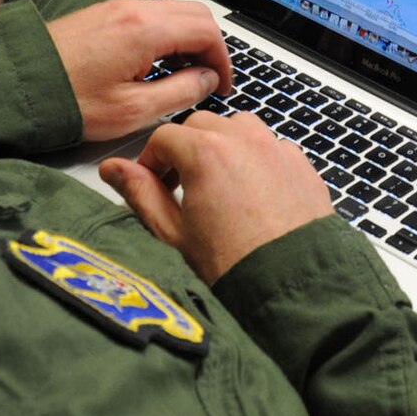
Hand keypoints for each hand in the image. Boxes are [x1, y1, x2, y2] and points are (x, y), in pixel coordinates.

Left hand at [46, 0, 234, 140]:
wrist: (16, 86)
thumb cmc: (65, 101)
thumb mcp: (132, 110)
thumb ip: (180, 92)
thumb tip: (207, 81)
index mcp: (144, 29)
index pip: (207, 30)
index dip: (224, 60)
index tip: (222, 84)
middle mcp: (132, 9)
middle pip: (195, 13)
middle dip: (211, 46)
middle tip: (210, 79)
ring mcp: (116, 7)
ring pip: (173, 12)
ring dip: (188, 40)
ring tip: (184, 76)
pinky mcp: (103, 14)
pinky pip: (149, 16)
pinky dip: (165, 36)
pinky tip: (157, 65)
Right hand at [100, 112, 333, 281]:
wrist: (293, 290)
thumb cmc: (233, 268)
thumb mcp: (173, 235)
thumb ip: (141, 194)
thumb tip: (114, 170)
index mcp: (207, 153)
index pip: (164, 136)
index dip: (150, 160)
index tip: (150, 182)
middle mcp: (245, 141)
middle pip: (202, 125)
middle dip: (185, 149)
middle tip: (179, 185)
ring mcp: (278, 151)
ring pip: (240, 129)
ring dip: (223, 146)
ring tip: (217, 185)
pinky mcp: (303, 167)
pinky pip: (272, 148)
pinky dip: (257, 160)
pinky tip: (252, 195)